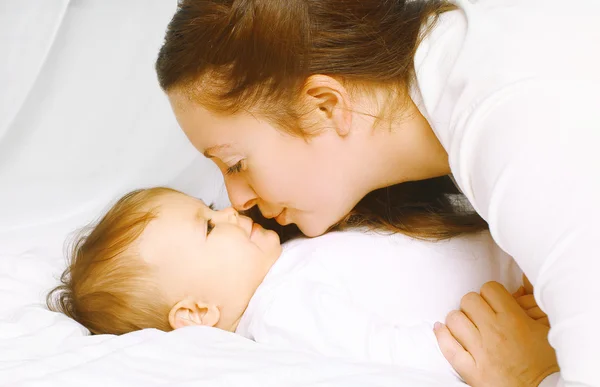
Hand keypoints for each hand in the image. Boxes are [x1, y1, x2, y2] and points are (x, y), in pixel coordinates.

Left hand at [434, 281, 558, 386]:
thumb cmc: (547, 362)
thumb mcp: (547, 328)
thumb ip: (532, 305)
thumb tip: (519, 286)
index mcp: (514, 319)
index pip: (489, 289)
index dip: (490, 294)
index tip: (493, 303)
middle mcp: (494, 332)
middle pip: (469, 300)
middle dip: (473, 305)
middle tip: (480, 315)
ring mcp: (480, 351)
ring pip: (455, 319)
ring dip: (458, 320)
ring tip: (465, 325)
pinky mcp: (471, 370)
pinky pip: (448, 347)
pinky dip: (442, 336)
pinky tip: (441, 329)